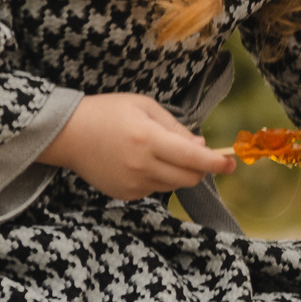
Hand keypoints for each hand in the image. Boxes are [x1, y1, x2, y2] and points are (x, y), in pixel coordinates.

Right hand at [35, 91, 235, 200]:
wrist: (68, 134)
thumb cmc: (108, 112)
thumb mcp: (145, 107)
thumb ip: (176, 128)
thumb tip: (201, 148)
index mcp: (148, 139)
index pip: (192, 158)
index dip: (216, 163)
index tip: (231, 163)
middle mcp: (142, 165)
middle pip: (188, 179)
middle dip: (201, 169)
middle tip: (196, 154)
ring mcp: (132, 183)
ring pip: (173, 186)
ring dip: (178, 173)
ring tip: (160, 152)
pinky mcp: (124, 194)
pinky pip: (154, 190)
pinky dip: (158, 178)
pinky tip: (142, 162)